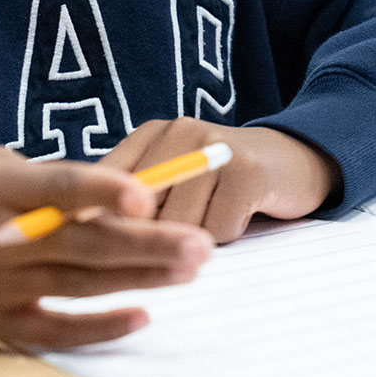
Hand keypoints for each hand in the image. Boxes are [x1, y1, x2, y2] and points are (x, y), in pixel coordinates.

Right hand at [0, 146, 212, 347]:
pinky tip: (142, 314)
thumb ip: (49, 182)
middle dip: (148, 244)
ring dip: (140, 278)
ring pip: (80, 284)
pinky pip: (55, 329)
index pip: (57, 187)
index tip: (147, 195)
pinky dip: (99, 326)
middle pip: (84, 244)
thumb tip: (117, 196)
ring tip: (190, 268)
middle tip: (200, 243)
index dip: (103, 191)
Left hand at [99, 119, 337, 241]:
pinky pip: (219, 229)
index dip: (99, 220)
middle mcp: (179, 132)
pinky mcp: (247, 170)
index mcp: (151, 134)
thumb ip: (133, 198)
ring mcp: (214, 148)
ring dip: (197, 236)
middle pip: (141, 212)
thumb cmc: (221, 183)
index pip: (108, 184)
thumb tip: (84, 230)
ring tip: (216, 212)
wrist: (291, 160)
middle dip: (158, 236)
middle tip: (183, 227)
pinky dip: (229, 233)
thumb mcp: (172, 179)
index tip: (92, 244)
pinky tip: (241, 211)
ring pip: (180, 226)